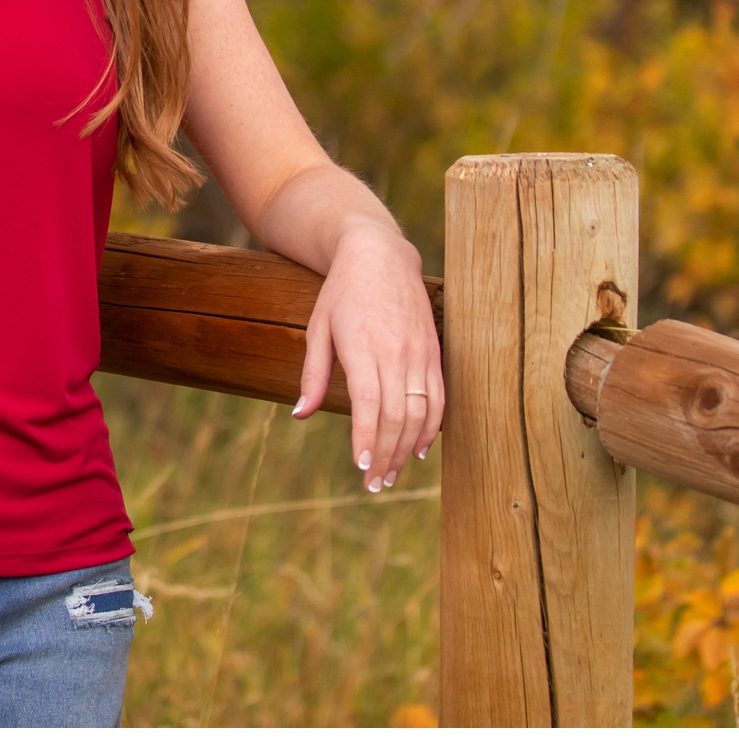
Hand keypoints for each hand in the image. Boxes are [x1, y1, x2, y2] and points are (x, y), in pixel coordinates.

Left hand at [293, 222, 443, 492]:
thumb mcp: (317, 328)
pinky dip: (432, 427)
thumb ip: (312, 374)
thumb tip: (300, 415)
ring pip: (421, 412)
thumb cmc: (341, 292)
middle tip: (374, 484)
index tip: (360, 467)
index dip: (366, 438)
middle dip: (386, 455)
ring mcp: (419, 353)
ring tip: (393, 474)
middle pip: (397, 416)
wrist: (380, 254)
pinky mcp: (434, 352)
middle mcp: (396, 352)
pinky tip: (421, 449)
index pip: (369, 403)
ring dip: (408, 448)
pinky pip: (438, 397)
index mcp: (363, 346)